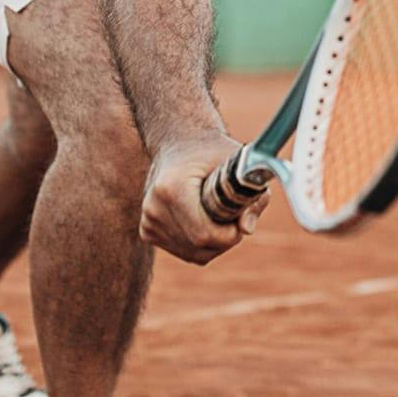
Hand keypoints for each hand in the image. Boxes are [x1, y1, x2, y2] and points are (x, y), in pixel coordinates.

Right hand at [139, 133, 268, 264]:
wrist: (178, 143)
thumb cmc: (211, 151)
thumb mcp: (238, 164)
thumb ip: (250, 195)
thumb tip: (247, 229)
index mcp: (171, 188)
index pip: (204, 233)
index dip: (230, 233)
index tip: (242, 218)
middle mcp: (154, 208)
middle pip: (200, 246)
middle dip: (225, 238)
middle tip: (235, 215)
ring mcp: (149, 221)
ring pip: (194, 253)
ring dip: (215, 242)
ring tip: (218, 214)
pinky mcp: (147, 231)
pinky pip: (185, 251)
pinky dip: (201, 244)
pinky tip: (204, 220)